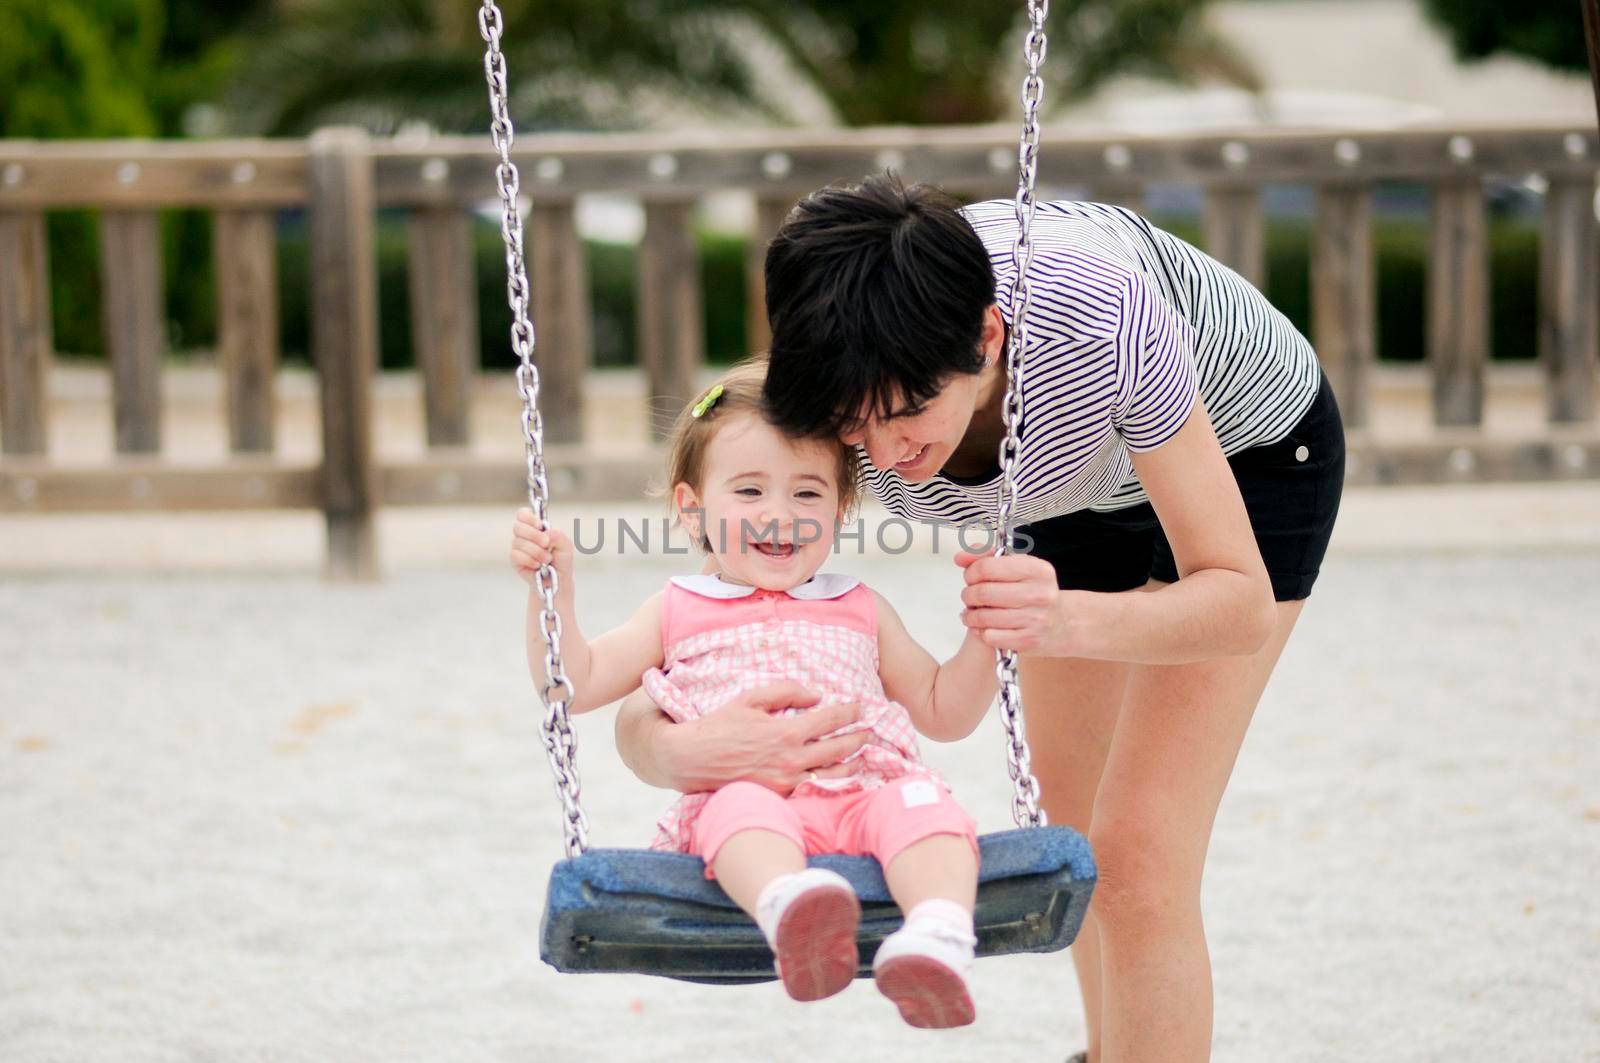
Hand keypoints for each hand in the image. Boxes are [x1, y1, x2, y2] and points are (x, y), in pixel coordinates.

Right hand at [509, 507, 574, 586]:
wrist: (558, 579)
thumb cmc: (561, 560)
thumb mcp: (565, 544)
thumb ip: (557, 534)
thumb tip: (544, 534)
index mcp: (535, 527)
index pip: (522, 514)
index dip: (529, 517)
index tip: (540, 526)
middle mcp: (524, 535)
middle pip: (518, 527)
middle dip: (534, 535)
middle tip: (546, 544)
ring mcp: (518, 547)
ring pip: (518, 542)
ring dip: (536, 552)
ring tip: (547, 559)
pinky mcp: (515, 560)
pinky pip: (516, 555)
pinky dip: (530, 560)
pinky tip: (537, 565)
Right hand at [659, 682, 868, 793]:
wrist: (693, 759)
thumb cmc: (720, 725)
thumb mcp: (750, 698)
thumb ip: (785, 691)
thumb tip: (816, 695)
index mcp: (785, 732)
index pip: (829, 720)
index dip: (849, 713)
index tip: (860, 707)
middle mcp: (790, 759)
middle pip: (838, 750)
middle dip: (858, 739)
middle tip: (871, 732)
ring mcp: (786, 781)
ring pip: (831, 775)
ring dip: (852, 765)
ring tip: (863, 757)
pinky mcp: (779, 795)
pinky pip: (813, 788)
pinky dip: (831, 782)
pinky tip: (839, 776)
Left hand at [955, 549, 1077, 654]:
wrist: (1061, 623)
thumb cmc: (1034, 593)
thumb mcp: (1018, 568)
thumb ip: (987, 558)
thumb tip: (960, 558)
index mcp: (1038, 570)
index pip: (988, 567)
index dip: (971, 572)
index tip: (971, 577)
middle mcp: (1040, 594)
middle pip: (983, 592)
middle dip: (968, 594)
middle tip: (970, 596)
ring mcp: (1035, 619)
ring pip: (984, 616)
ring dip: (971, 615)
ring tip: (973, 612)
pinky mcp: (1028, 641)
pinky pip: (990, 636)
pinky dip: (981, 632)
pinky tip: (984, 627)